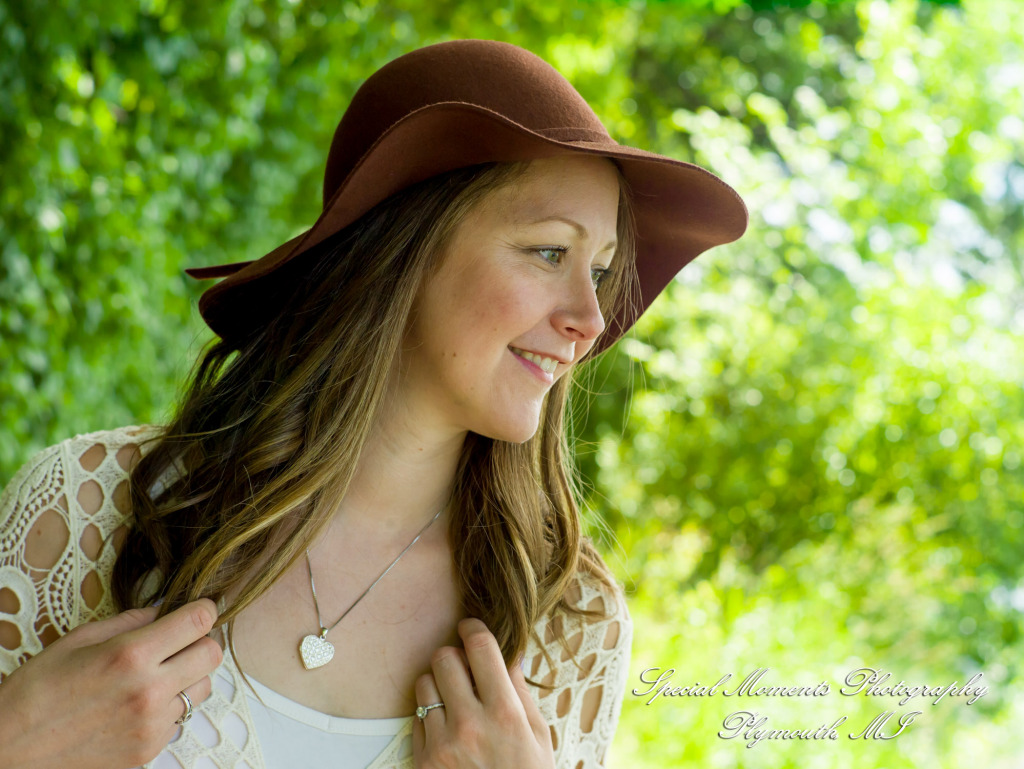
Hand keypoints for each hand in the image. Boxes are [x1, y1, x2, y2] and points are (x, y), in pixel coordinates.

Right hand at [0, 598, 221, 768]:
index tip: (200, 608)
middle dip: (202, 641)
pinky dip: (169, 707)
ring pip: (202, 689)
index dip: (204, 610)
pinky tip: (138, 704)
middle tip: (180, 640)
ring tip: (155, 675)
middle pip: (212, 654)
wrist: (10, 752)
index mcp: (131, 655)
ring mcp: (152, 725)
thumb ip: (130, 622)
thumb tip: (163, 612)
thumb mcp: (78, 641)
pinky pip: (179, 719)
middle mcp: (149, 691)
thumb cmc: (36, 692)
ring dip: (188, 676)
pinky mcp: (148, 750)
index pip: (198, 622)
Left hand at [412, 617, 555, 768]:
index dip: (473, 628)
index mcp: (505, 713)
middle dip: (453, 656)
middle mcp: (470, 724)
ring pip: (424, 684)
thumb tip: (508, 652)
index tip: (471, 627)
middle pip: (444, 657)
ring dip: (437, 685)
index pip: (480, 647)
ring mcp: (442, 744)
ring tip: (454, 701)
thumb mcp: (538, 735)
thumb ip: (519, 691)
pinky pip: (416, 718)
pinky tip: (448, 731)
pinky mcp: (423, 761)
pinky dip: (430, 717)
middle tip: (464, 668)